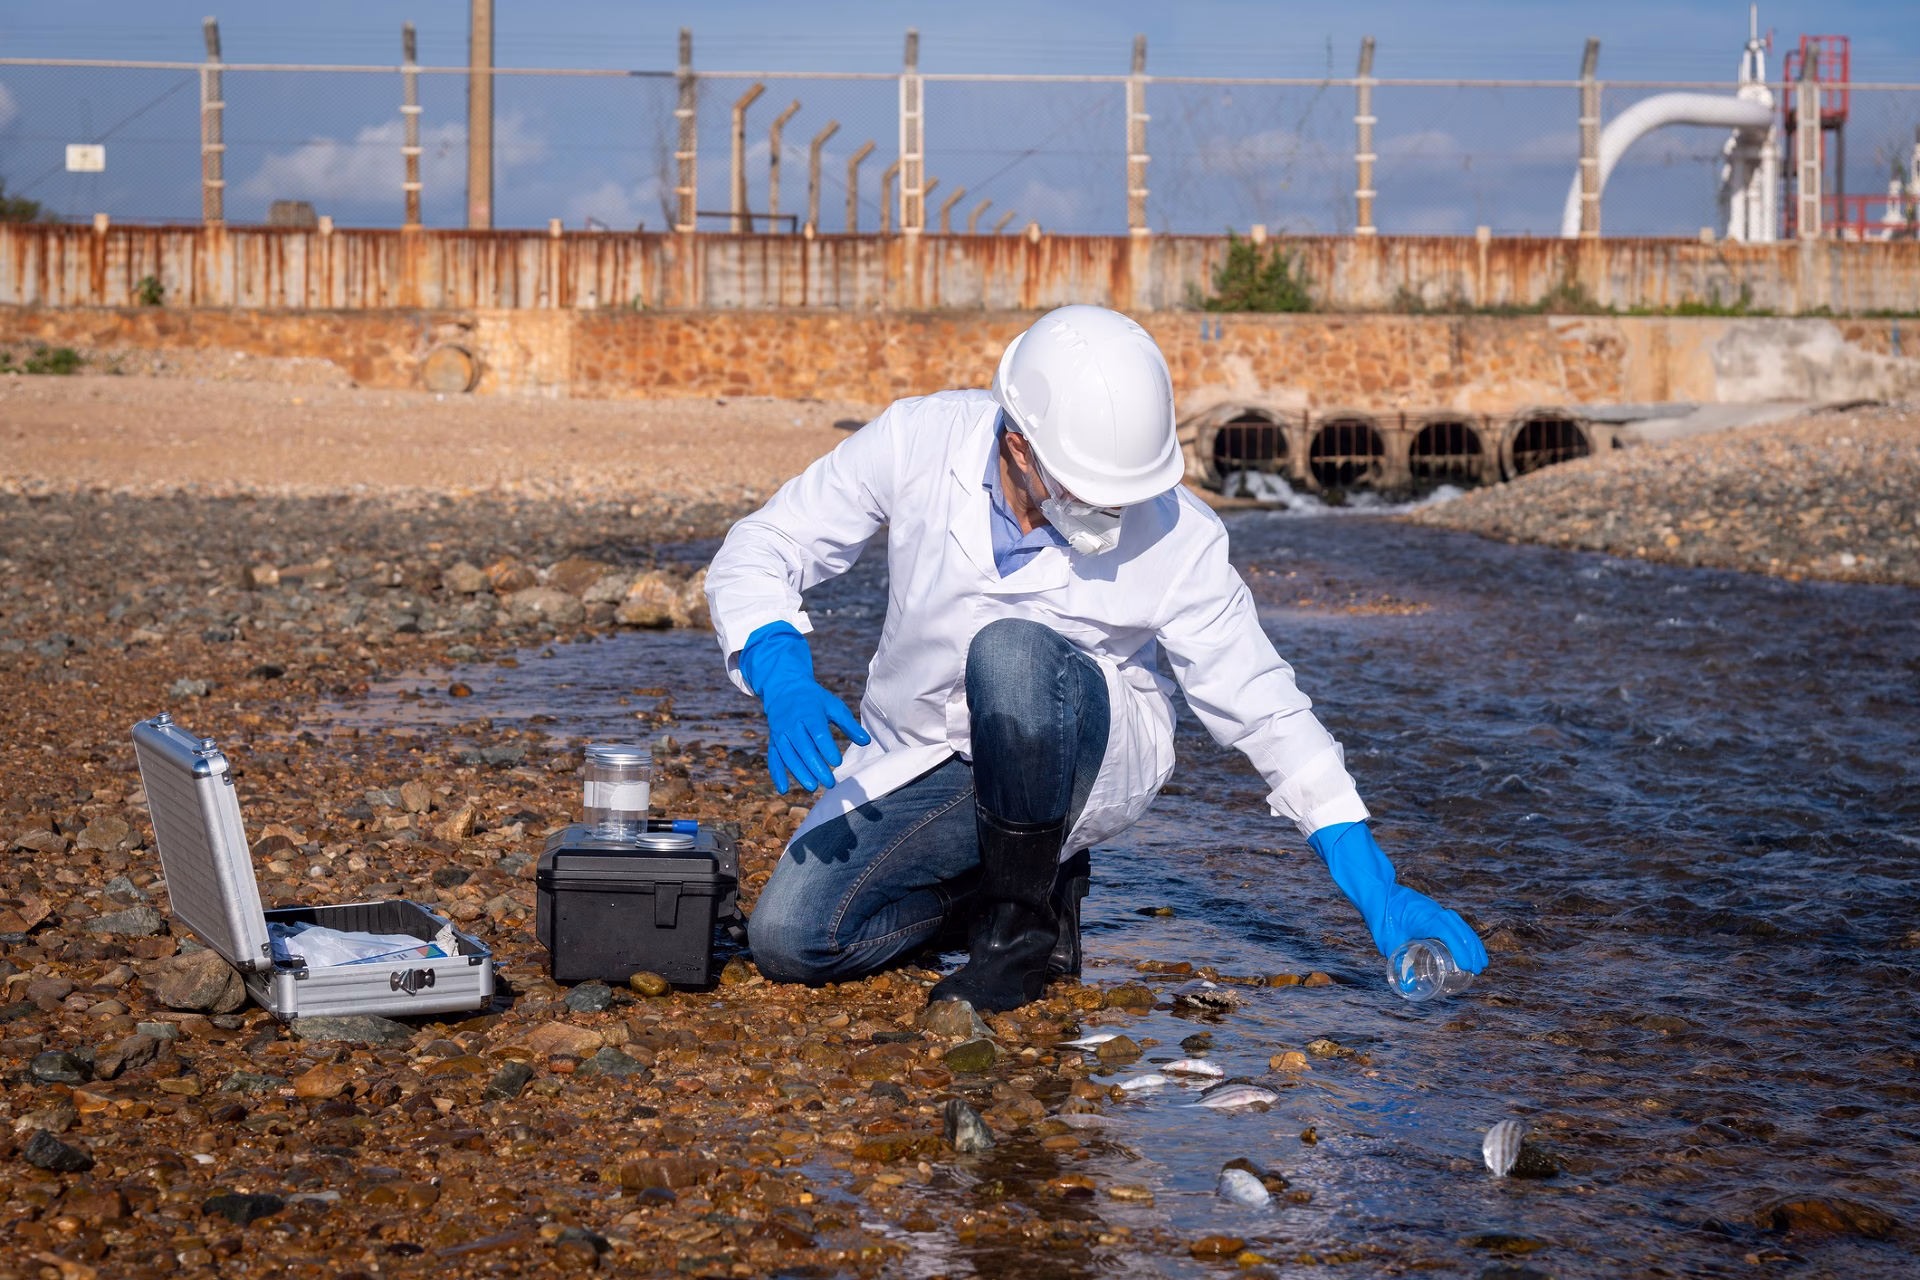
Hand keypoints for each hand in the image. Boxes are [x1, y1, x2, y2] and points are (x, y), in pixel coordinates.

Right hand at [738, 621, 870, 793]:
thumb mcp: (833, 706)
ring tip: (813, 787)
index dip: (827, 749)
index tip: (837, 762)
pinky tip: (784, 789)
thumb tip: (866, 741)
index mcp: (809, 714)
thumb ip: (848, 725)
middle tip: (830, 783)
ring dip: (799, 773)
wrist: (784, 689)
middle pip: (804, 748)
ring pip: (789, 756)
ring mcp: (780, 734)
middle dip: (816, 767)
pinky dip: (777, 774)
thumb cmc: (814, 700)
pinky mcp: (773, 741)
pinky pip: (773, 759)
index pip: (818, 734)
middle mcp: (792, 724)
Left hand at [1306, 821, 1487, 972]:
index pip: (1449, 932)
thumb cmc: (1380, 915)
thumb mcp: (1387, 941)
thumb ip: (1398, 960)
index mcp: (1425, 917)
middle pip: (1460, 929)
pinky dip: (1462, 935)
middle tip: (1479, 968)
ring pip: (1459, 925)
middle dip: (1472, 948)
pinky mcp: (1432, 911)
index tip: (1467, 965)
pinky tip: (1466, 948)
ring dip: (1471, 942)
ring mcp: (1434, 910)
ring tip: (1480, 961)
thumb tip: (1406, 985)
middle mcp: (1434, 912)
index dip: (1460, 949)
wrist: (1376, 891)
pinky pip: (1452, 923)